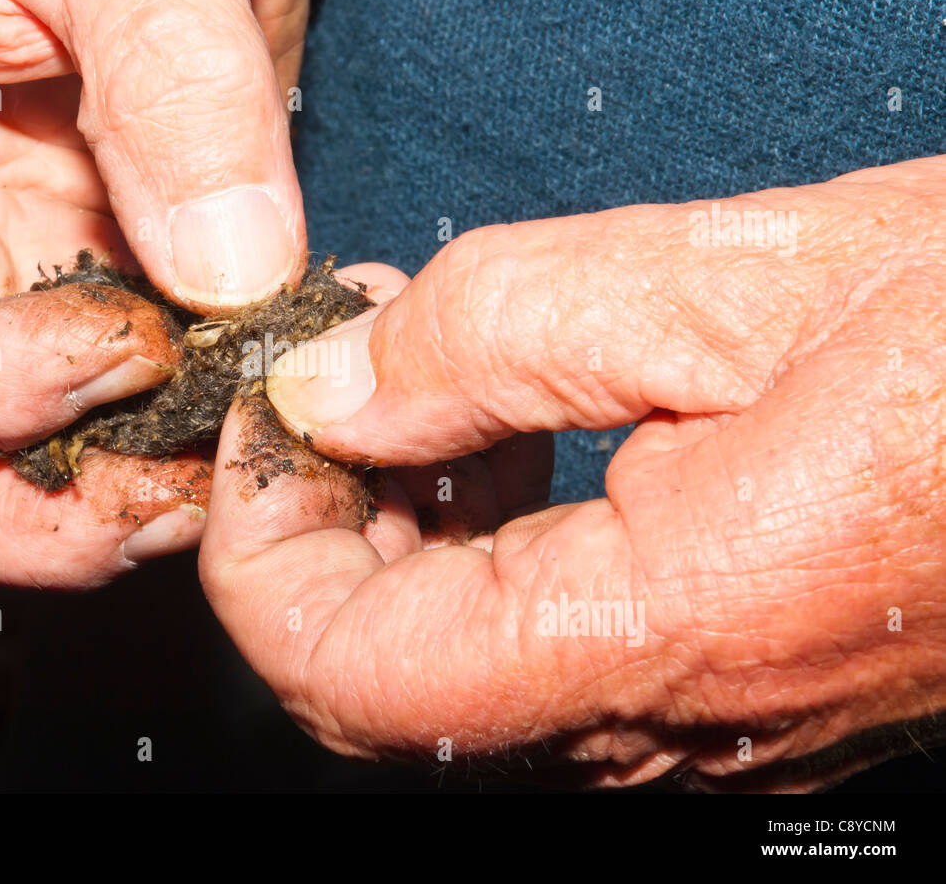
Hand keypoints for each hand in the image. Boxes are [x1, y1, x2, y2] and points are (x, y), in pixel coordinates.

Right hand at [0, 0, 308, 583]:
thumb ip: (176, 82)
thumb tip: (228, 276)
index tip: (129, 357)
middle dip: (9, 509)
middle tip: (164, 506)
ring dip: (96, 506)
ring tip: (222, 479)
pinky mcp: (70, 296)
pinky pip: (90, 423)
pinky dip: (162, 452)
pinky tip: (247, 430)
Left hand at [200, 158, 945, 788]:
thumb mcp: (739, 279)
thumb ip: (496, 336)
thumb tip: (326, 389)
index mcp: (670, 630)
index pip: (352, 670)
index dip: (259, 547)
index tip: (262, 418)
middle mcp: (680, 720)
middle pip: (383, 680)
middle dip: (316, 523)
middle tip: (331, 371)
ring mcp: (711, 719)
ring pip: (454, 665)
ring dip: (394, 524)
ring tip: (419, 374)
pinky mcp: (735, 680)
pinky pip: (543, 645)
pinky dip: (479, 542)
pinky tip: (511, 427)